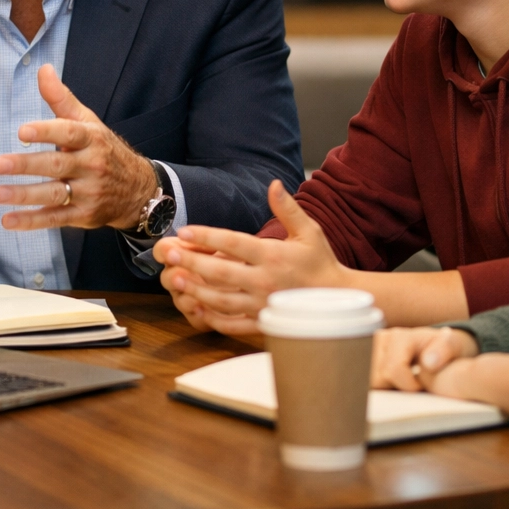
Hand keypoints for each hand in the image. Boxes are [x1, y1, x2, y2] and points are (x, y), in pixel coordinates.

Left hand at [0, 64, 156, 230]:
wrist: (138, 189)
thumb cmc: (104, 150)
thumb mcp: (88, 122)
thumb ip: (61, 98)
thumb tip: (43, 69)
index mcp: (91, 139)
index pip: (68, 133)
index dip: (45, 132)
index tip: (22, 130)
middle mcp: (91, 166)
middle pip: (56, 165)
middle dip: (27, 165)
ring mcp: (87, 193)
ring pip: (54, 194)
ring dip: (25, 195)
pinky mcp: (82, 215)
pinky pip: (54, 218)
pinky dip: (31, 221)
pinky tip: (8, 220)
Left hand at [153, 180, 344, 336]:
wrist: (339, 300)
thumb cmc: (321, 262)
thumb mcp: (309, 231)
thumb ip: (288, 209)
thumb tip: (274, 184)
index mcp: (274, 256)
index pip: (234, 243)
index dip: (208, 236)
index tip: (185, 231)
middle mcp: (266, 281)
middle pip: (222, 272)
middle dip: (193, 262)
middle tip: (169, 254)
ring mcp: (263, 304)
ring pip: (223, 301)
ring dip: (197, 290)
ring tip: (175, 280)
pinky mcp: (263, 322)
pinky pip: (234, 325)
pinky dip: (213, 319)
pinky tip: (195, 309)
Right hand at [370, 326, 479, 391]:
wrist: (436, 345)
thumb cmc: (445, 348)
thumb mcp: (454, 344)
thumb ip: (446, 348)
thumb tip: (428, 362)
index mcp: (398, 336)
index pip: (392, 370)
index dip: (408, 386)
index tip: (422, 386)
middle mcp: (377, 340)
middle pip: (375, 378)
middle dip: (393, 388)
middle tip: (410, 384)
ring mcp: (367, 349)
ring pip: (365, 381)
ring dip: (383, 388)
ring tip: (400, 383)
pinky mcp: (361, 359)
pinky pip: (361, 381)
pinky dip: (376, 387)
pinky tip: (390, 383)